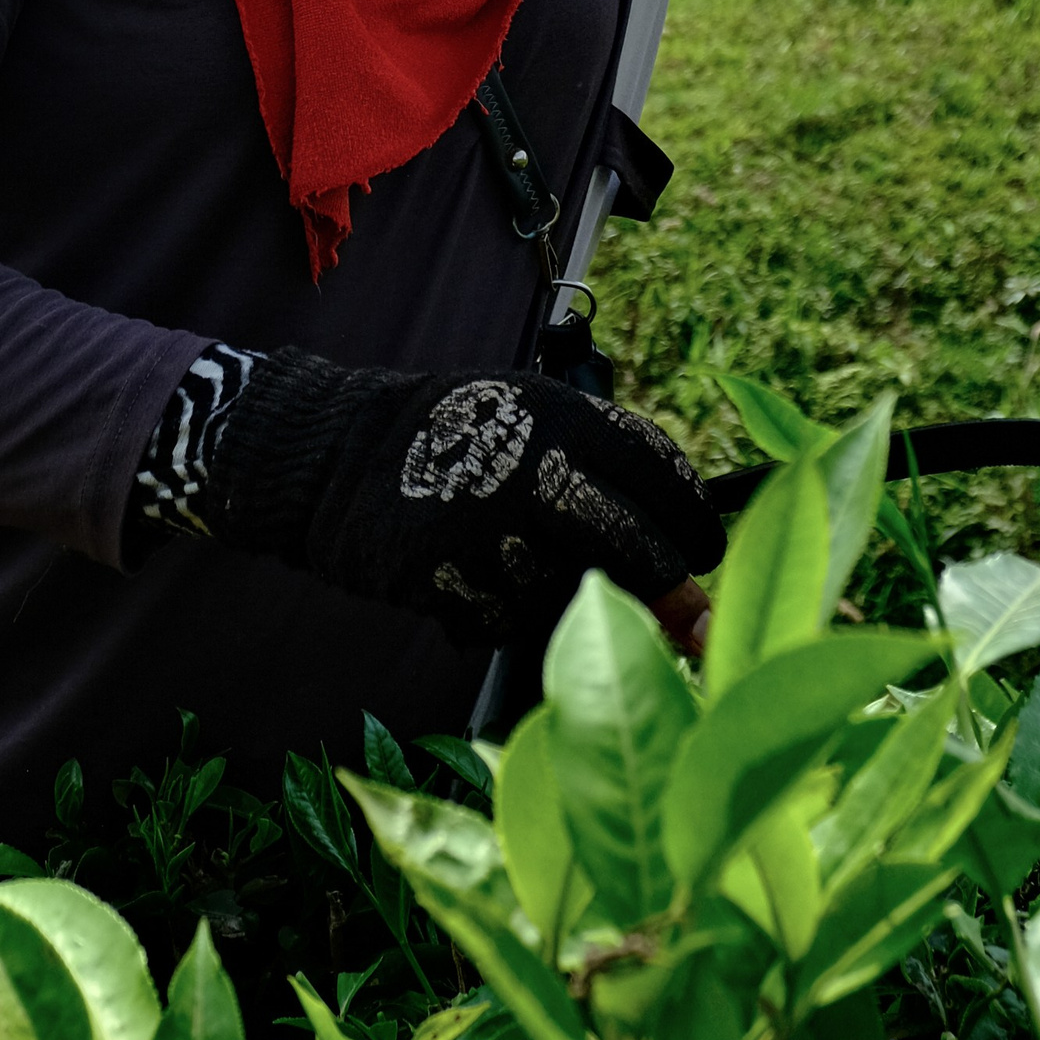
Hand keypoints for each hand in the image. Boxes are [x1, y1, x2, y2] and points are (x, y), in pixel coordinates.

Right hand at [190, 349, 724, 650]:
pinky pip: (509, 624)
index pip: (664, 473)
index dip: (696, 520)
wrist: (335, 453)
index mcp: (563, 415)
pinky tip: (477, 578)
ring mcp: (486, 526)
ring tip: (523, 559)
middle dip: (656, 580)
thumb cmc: (457, 438)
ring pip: (574, 597)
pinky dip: (504, 615)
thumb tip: (692, 584)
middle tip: (654, 590)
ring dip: (565, 597)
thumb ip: (610, 484)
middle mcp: (533, 466)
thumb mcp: (534, 425)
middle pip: (637, 549)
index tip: (704, 550)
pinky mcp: (444, 576)